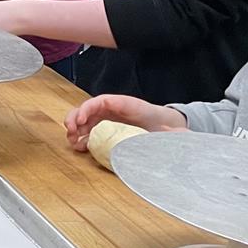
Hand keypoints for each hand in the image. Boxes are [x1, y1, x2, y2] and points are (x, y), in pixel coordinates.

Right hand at [64, 94, 186, 151]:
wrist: (166, 128)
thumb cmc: (164, 126)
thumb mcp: (168, 127)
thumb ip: (172, 132)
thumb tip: (177, 135)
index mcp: (125, 105)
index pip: (100, 101)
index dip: (87, 109)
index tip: (80, 120)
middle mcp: (112, 110)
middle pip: (86, 109)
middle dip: (74, 118)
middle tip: (70, 132)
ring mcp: (107, 120)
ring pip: (84, 121)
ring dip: (74, 129)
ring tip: (73, 142)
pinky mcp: (105, 131)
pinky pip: (89, 132)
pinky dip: (81, 138)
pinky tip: (79, 146)